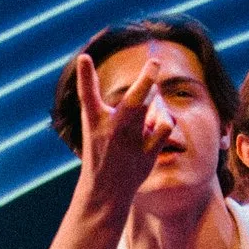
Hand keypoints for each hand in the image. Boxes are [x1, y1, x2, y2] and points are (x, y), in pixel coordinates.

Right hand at [71, 48, 172, 207]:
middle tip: (155, 63)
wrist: (105, 190)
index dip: (85, 76)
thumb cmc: (103, 153)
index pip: (87, 95)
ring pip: (152, 109)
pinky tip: (159, 123)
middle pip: (133, 100)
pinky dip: (164, 120)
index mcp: (94, 122)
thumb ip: (126, 109)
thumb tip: (154, 89)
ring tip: (153, 98)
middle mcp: (112, 129)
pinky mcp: (146, 151)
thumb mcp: (99, 128)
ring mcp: (130, 140)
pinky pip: (164, 127)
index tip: (84, 58)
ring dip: (156, 99)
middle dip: (146, 80)